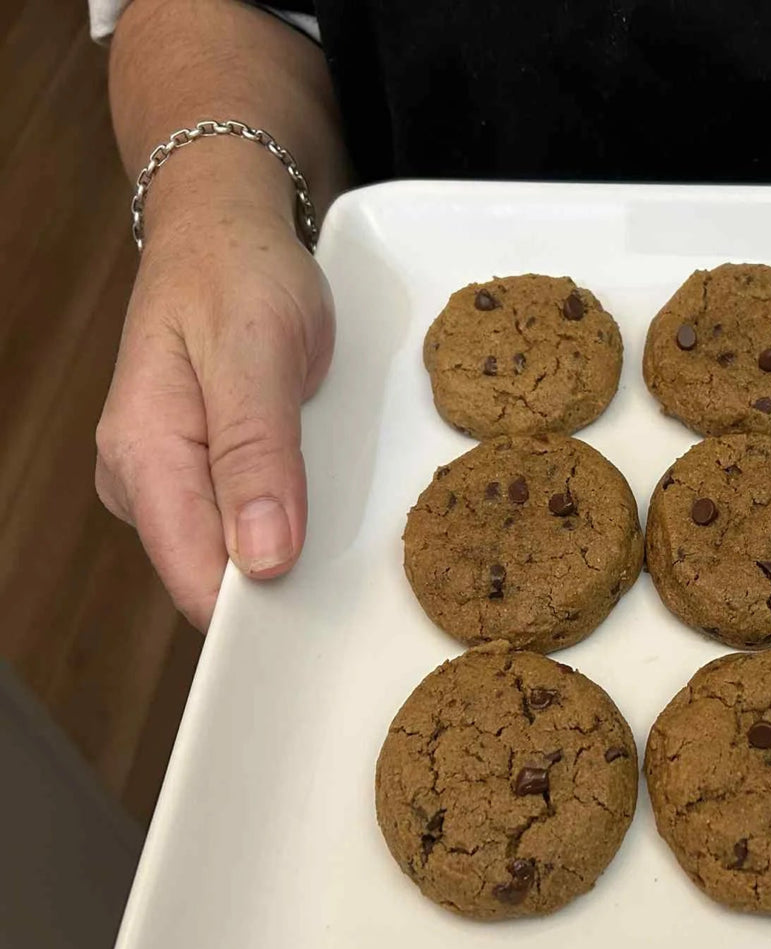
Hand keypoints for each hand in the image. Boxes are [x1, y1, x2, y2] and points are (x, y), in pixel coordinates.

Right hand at [96, 191, 333, 628]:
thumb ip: (258, 454)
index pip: (194, 579)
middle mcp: (141, 478)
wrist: (225, 229)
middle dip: (280, 581)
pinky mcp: (198, 473)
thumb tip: (260, 558)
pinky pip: (243, 523)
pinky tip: (313, 495)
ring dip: (288, 549)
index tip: (321, 614)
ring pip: (232, 556)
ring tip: (333, 509)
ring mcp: (167, 479)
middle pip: (213, 578)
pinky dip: (285, 519)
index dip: (258, 610)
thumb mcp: (259, 351)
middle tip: (346, 553)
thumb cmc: (240, 275)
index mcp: (144, 454)